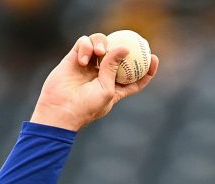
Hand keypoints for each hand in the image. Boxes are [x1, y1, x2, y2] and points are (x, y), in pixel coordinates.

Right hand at [30, 33, 159, 131]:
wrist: (60, 109)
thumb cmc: (87, 106)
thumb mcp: (107, 90)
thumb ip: (114, 68)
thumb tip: (124, 48)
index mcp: (115, 87)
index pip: (136, 77)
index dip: (146, 69)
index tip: (154, 58)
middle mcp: (103, 74)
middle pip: (118, 55)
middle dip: (126, 46)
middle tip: (132, 41)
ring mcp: (89, 65)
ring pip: (101, 44)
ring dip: (102, 43)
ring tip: (100, 51)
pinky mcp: (74, 57)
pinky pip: (83, 43)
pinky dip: (85, 47)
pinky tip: (83, 60)